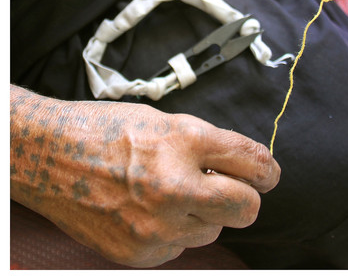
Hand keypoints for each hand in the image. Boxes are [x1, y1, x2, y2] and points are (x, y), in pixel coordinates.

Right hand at [10, 85, 279, 266]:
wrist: (49, 157)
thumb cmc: (107, 130)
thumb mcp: (165, 122)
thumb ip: (207, 145)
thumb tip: (243, 168)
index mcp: (184, 141)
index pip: (251, 161)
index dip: (267, 169)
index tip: (268, 173)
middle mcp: (174, 186)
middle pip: (247, 208)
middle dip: (246, 197)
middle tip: (232, 187)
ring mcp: (155, 226)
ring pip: (213, 231)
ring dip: (206, 214)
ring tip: (173, 192)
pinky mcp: (139, 253)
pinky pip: (181, 247)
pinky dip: (177, 230)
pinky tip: (151, 209)